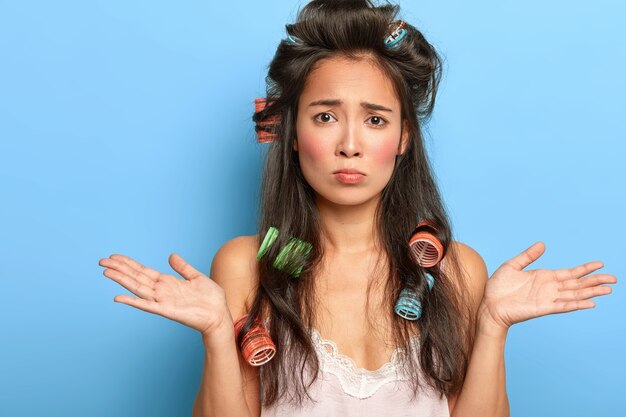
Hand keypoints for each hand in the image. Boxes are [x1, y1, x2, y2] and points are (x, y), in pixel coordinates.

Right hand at [98, 253, 232, 336]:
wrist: (220, 314)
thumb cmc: (211, 298)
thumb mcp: (196, 277)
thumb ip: (182, 267)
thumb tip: (171, 256)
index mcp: (167, 282)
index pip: (143, 271)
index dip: (129, 263)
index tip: (114, 257)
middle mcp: (161, 291)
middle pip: (136, 277)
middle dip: (120, 269)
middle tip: (102, 261)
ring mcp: (162, 301)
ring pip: (137, 288)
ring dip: (122, 280)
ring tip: (106, 272)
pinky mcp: (167, 310)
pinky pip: (146, 305)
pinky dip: (132, 301)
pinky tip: (118, 297)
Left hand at [479, 241, 616, 330]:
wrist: (488, 304)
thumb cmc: (498, 287)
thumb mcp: (512, 266)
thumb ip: (528, 256)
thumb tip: (542, 244)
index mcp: (544, 277)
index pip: (570, 272)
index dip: (585, 268)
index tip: (600, 264)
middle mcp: (550, 288)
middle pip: (578, 284)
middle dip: (595, 281)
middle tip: (614, 279)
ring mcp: (548, 298)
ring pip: (574, 295)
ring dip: (591, 293)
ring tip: (608, 290)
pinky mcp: (542, 308)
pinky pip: (563, 306)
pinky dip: (576, 305)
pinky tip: (590, 304)